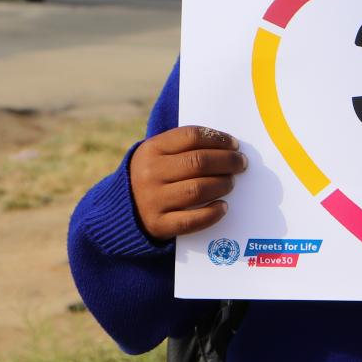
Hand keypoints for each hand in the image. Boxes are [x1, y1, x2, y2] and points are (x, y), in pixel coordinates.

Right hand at [129, 125, 246, 240]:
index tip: (234, 144)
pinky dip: (212, 213)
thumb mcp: (157, 154)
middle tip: (240, 163)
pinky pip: (192, 220)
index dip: (218, 139)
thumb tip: (227, 147)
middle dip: (227, 161)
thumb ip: (183, 147)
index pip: (191, 136)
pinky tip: (223, 207)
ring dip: (222, 184)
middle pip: (198, 162)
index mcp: (151, 149)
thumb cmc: (152, 176)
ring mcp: (153, 200)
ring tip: (231, 182)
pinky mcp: (158, 225)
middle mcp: (150, 173)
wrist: (120, 209)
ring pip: (198, 189)